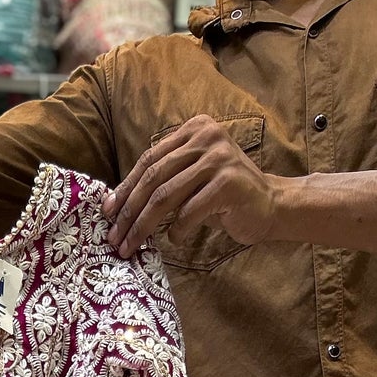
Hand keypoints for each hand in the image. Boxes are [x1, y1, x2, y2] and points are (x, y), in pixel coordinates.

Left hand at [102, 115, 278, 258]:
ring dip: (143, 226)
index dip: (125, 187)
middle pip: (153, 177)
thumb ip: (164, 180)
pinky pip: (189, 212)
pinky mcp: (228, 183)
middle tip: (113, 236)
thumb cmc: (224, 197)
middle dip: (128, 210)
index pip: (149, 159)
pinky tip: (176, 241)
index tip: (106, 212)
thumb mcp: (192, 179)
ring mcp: (218, 158)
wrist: (270, 205)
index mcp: (194, 129)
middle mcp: (206, 137)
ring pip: (166, 196)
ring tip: (130, 246)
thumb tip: (118, 204)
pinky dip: (177, 231)